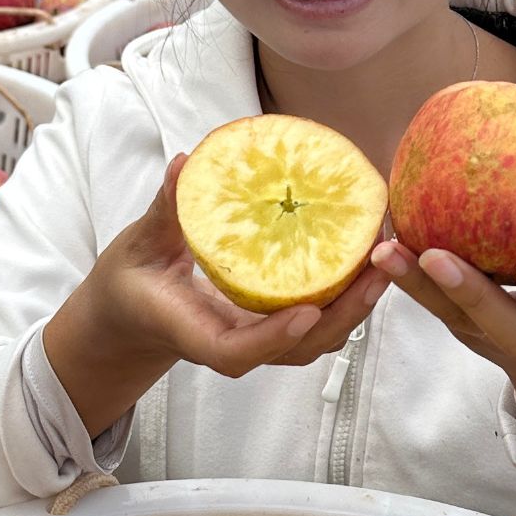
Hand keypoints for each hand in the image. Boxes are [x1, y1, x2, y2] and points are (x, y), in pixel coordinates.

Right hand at [46, 155, 387, 437]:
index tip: (307, 311)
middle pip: (297, 348)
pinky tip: (369, 259)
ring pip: (315, 339)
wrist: (128, 318)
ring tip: (387, 258)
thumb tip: (183, 163)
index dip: (273, 337)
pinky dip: (347, 297)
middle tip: (378, 267)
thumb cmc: (131, 284)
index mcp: (193, 332)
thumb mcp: (137, 246)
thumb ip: (165, 209)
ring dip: (356, 306)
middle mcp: (233, 342)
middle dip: (343, 316)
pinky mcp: (271, 325)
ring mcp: (257, 337)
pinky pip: (317, 321)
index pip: (236, 352)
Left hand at [371, 238, 515, 436]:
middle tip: (434, 259)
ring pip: (454, 318)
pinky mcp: (464, 331)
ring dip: (417, 286)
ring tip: (385, 252)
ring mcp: (494, 340)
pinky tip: (382, 244)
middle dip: (467, 293)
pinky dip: (407, 277)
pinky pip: (433, 304)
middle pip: (502, 324)